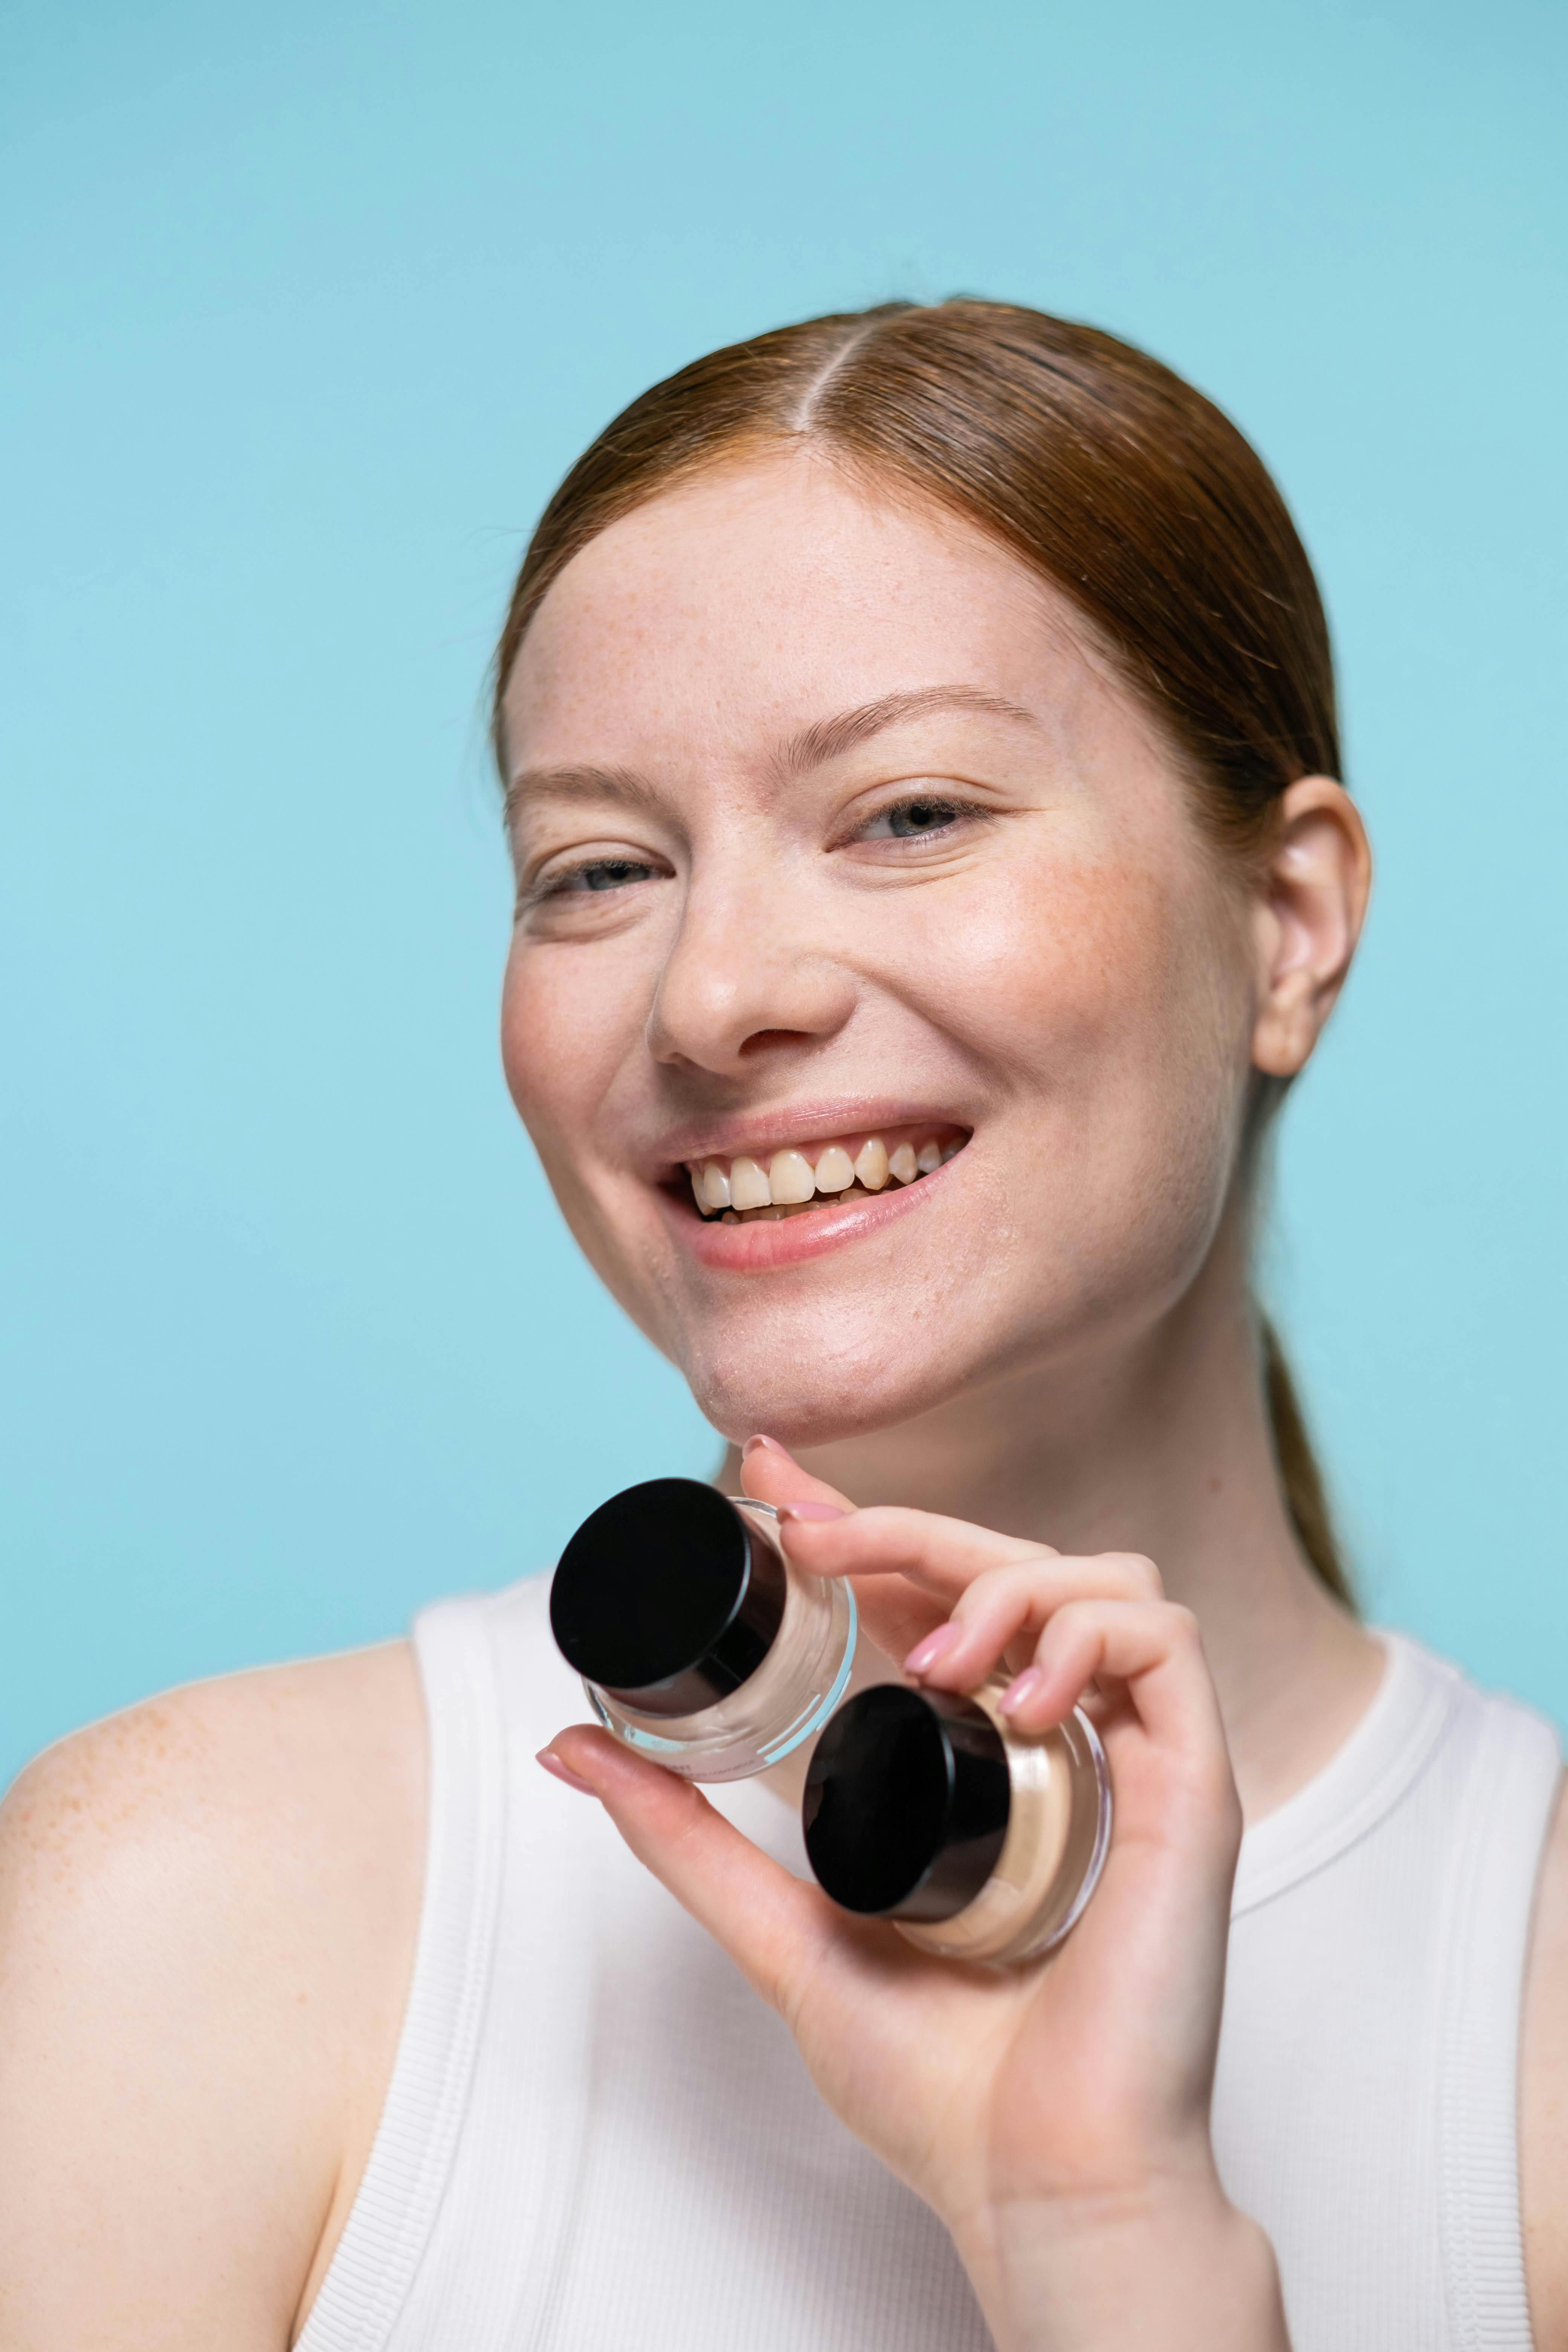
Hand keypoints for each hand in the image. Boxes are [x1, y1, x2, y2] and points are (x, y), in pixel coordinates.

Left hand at [541, 1444, 1286, 2350]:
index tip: (775, 1475)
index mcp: (989, 1760)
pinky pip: (1167, 1640)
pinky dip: (1087, 1633)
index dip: (867, 1519)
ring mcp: (1134, 1758)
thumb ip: (685, 1839)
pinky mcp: (1194, 1783)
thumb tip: (572, 1749)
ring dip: (1006, 1580)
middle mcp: (1067, 1743)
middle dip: (910, 1522)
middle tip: (817, 1532)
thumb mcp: (784, 1929)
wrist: (1037, 2179)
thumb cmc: (940, 2086)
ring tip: (934, 1656)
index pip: (935, 1594)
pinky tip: (1019, 1694)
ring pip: (1101, 1575)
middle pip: (1012, 1564)